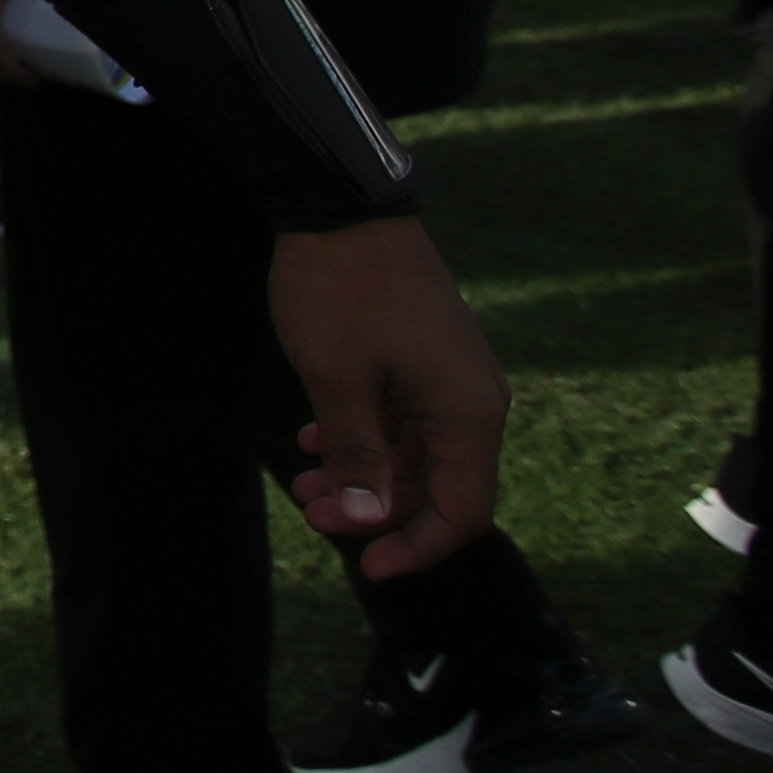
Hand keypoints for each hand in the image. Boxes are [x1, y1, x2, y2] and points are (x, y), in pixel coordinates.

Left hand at [264, 216, 507, 580]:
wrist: (341, 204)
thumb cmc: (340, 292)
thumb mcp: (337, 383)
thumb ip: (357, 456)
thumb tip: (369, 519)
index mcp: (468, 413)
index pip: (464, 510)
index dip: (419, 547)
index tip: (370, 569)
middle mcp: (471, 399)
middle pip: (437, 484)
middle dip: (375, 509)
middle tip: (310, 512)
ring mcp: (448, 374)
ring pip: (413, 451)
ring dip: (362, 474)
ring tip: (301, 483)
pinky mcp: (423, 354)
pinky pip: (402, 416)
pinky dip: (362, 436)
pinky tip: (311, 441)